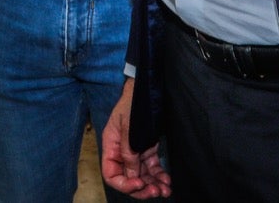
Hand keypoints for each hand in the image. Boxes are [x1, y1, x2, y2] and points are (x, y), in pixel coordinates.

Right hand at [101, 78, 172, 197]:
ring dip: (153, 185)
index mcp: (111, 145)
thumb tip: (132, 174)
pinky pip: (152, 168)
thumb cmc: (133, 101)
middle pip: (128, 178)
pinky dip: (159, 176)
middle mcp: (121, 151)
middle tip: (155, 191)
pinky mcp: (147, 149)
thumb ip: (128, 150)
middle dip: (141, 188)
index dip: (124, 183)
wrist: (145, 87)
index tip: (139, 183)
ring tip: (165, 190)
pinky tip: (167, 181)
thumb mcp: (129, 125)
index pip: (111, 174)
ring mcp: (135, 151)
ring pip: (142, 175)